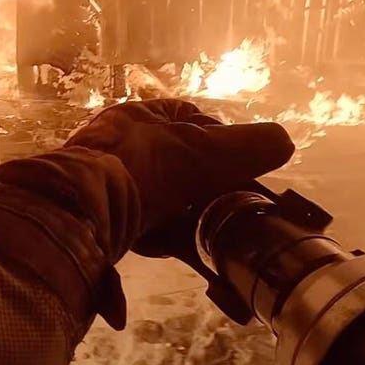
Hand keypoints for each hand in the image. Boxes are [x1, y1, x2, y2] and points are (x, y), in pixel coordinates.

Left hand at [65, 99, 293, 236]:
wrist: (78, 211)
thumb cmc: (143, 168)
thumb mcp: (204, 152)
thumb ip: (248, 148)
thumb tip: (287, 141)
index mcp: (142, 115)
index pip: (192, 122)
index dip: (221, 144)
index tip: (242, 172)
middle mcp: (118, 142)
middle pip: (176, 165)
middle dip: (202, 189)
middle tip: (227, 211)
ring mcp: (103, 180)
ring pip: (156, 199)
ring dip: (181, 218)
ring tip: (205, 236)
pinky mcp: (95, 216)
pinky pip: (136, 226)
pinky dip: (157, 238)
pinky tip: (172, 249)